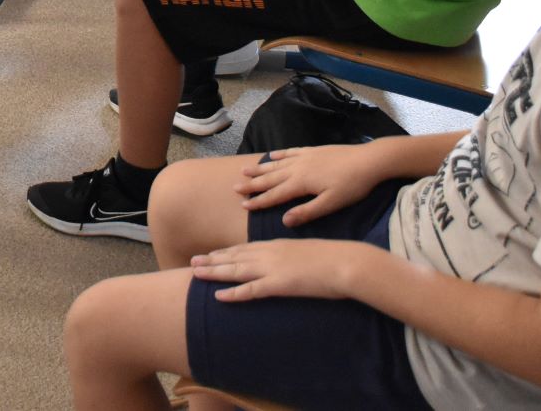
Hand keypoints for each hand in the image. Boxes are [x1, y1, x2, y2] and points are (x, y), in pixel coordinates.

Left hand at [191, 239, 375, 301]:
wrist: (348, 262)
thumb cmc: (334, 259)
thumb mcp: (308, 252)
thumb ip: (293, 256)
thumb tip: (288, 262)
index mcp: (277, 244)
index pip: (245, 248)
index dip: (226, 252)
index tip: (211, 254)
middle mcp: (270, 253)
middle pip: (234, 257)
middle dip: (213, 259)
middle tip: (193, 261)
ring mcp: (273, 268)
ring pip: (236, 270)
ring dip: (214, 272)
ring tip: (195, 273)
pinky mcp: (279, 284)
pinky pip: (250, 290)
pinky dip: (233, 293)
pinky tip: (218, 296)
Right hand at [232, 146, 383, 225]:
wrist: (369, 160)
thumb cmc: (352, 186)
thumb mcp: (331, 204)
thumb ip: (307, 212)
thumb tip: (284, 221)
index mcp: (301, 183)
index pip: (275, 194)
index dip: (259, 200)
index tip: (244, 204)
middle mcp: (298, 168)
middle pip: (270, 178)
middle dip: (253, 184)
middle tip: (235, 187)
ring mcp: (305, 157)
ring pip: (277, 164)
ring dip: (260, 168)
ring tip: (245, 170)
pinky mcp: (313, 150)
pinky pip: (290, 152)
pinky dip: (278, 155)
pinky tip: (271, 156)